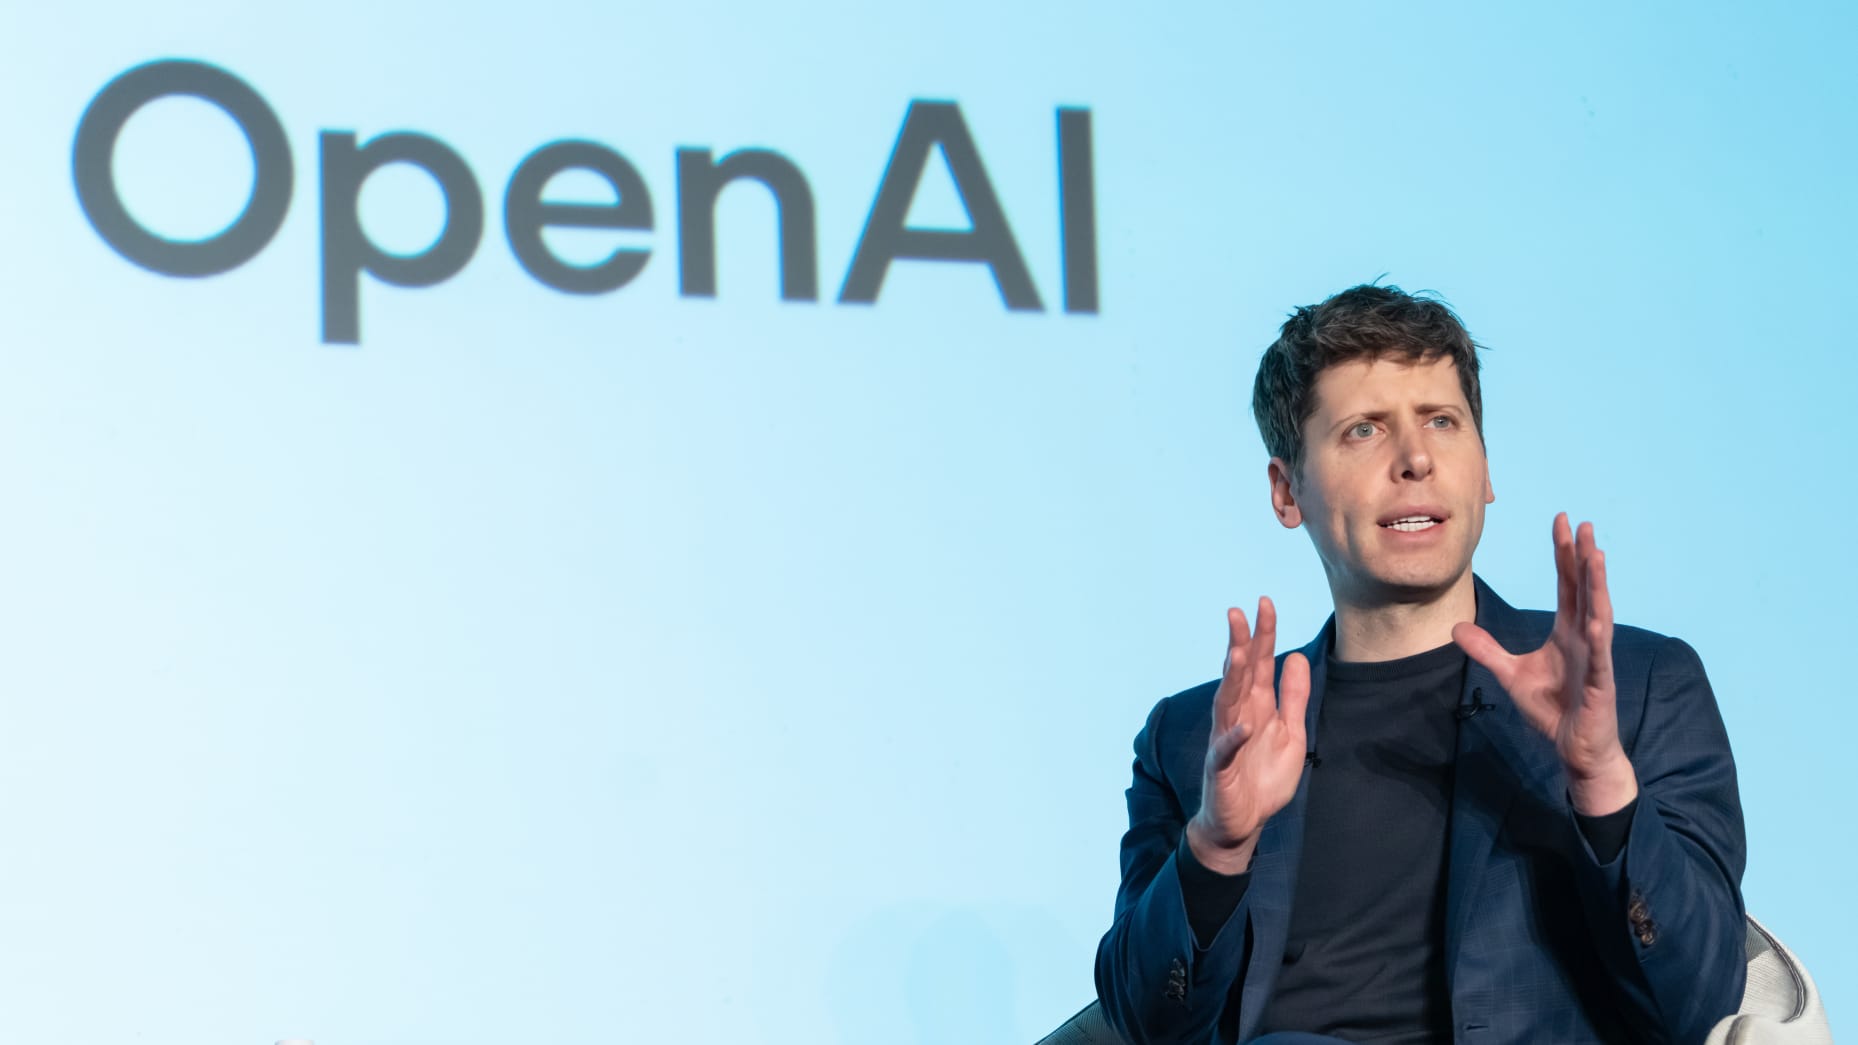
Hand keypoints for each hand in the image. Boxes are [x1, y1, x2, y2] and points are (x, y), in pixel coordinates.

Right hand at [1185, 597, 1311, 874]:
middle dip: (1239, 644)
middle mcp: (1238, 717)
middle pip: (1238, 675)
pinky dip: (1234, 737)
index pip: (1259, 664)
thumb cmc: (1263, 777)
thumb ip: (1293, 697)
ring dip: (1231, 679)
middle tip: (1238, 612)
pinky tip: (1243, 725)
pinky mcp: (1221, 768)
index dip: (1263, 635)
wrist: (1244, 822)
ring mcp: (1226, 740)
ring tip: (1236, 653)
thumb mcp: (1291, 734)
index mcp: (1257, 707)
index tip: (1265, 603)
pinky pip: (1226, 750)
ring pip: (1227, 703)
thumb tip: (1295, 657)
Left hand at [1452, 513, 1638, 814]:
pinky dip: (1597, 634)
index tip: (1562, 521)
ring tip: (1595, 554)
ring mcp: (1595, 658)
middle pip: (1585, 589)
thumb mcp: (1510, 674)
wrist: (1574, 747)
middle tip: (1581, 523)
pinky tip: (1594, 615)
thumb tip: (1456, 627)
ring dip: (1597, 585)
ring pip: (1598, 613)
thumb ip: (1487, 649)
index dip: (1564, 554)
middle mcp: (1585, 637)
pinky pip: (1599, 654)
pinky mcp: (1599, 683)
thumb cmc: (1553, 710)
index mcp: (1567, 632)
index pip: (1567, 584)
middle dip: (1583, 556)